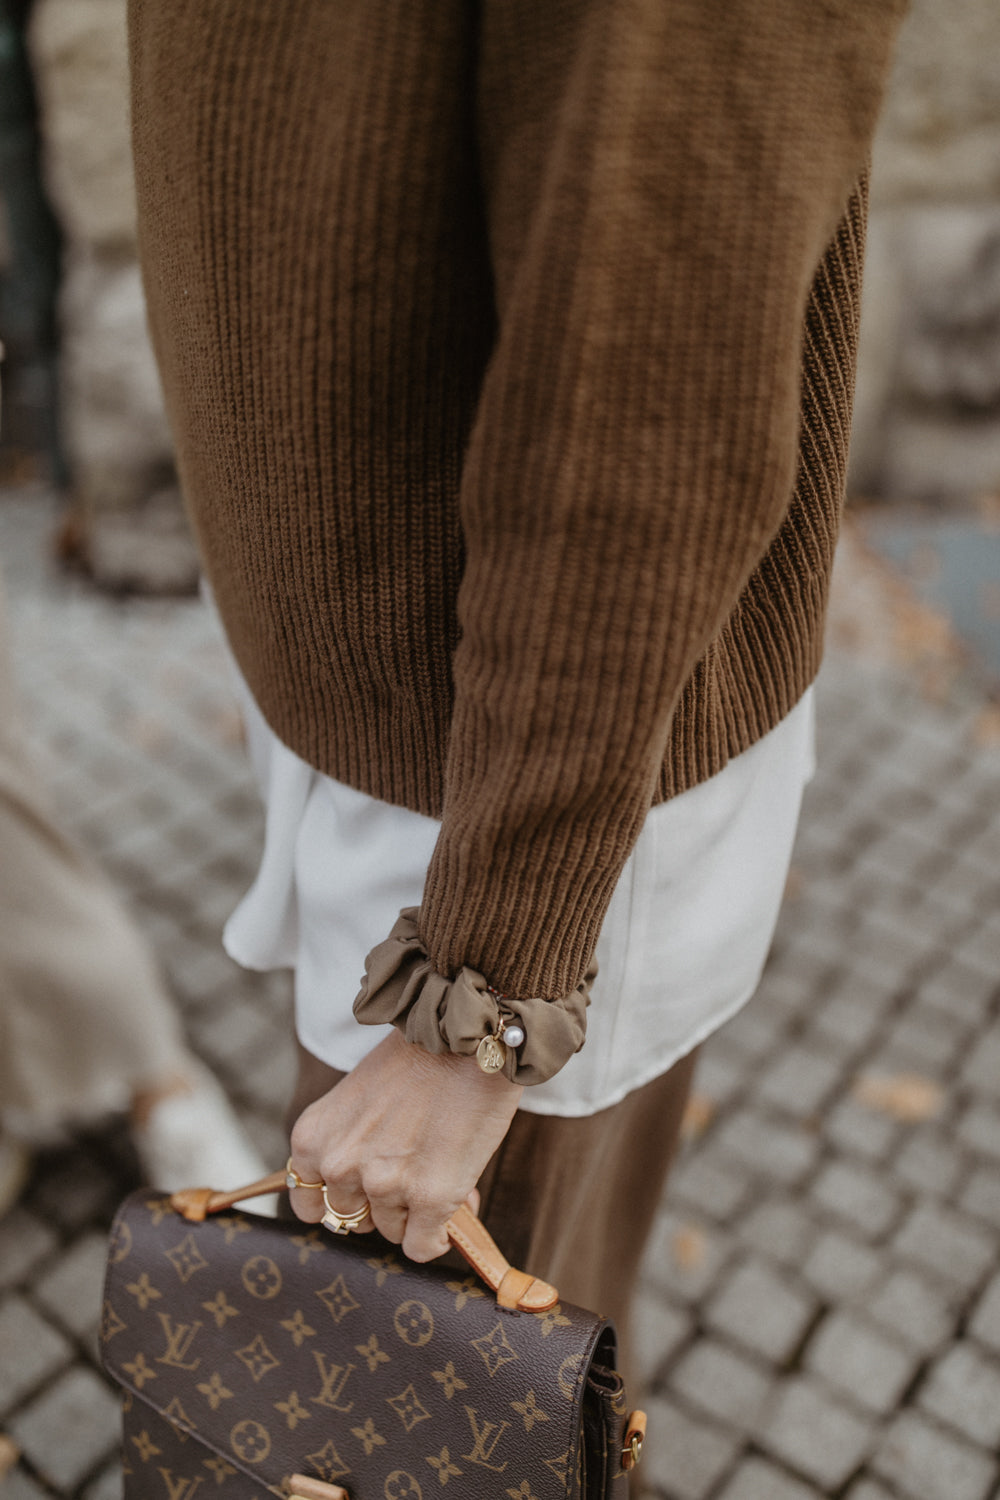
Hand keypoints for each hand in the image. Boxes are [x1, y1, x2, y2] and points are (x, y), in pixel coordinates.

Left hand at [288, 1029, 522, 1261]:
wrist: (465, 1036)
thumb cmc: (417, 1058)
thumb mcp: (358, 1099)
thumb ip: (355, 1147)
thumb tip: (381, 1201)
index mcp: (313, 1139)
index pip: (308, 1204)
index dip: (340, 1199)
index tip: (364, 1190)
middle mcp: (340, 1166)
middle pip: (353, 1221)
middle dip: (380, 1205)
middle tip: (410, 1176)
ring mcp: (384, 1185)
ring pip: (392, 1233)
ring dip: (414, 1214)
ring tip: (439, 1175)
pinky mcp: (430, 1198)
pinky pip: (422, 1247)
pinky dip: (437, 1237)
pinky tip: (454, 1207)